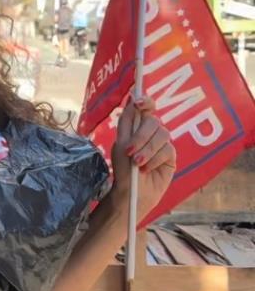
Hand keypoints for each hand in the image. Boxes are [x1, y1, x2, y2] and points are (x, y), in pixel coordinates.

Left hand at [110, 95, 175, 221]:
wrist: (131, 193)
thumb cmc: (123, 169)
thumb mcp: (121, 143)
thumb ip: (127, 121)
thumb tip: (131, 97)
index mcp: (138, 126)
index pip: (147, 107)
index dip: (146, 101)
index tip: (139, 103)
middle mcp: (151, 133)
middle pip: (153, 122)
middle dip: (140, 137)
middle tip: (129, 151)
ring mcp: (162, 144)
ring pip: (162, 135)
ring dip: (147, 150)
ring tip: (137, 163)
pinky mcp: (170, 157)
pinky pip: (167, 150)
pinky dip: (154, 160)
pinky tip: (146, 169)